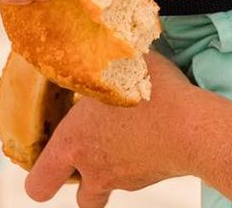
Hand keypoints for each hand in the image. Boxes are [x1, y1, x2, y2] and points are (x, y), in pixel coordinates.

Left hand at [26, 52, 196, 207]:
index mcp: (73, 143)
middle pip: (79, 197)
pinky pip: (138, 174)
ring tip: (125, 137)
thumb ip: (103, 60)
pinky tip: (152, 129)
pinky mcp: (151, 178)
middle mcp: (94, 168)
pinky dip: (140, 158)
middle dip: (82, 179)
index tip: (52, 155)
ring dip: (111, 170)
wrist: (192, 128)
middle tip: (92, 150)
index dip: (41, 176)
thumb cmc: (150, 93)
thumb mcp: (119, 64)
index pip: (38, 185)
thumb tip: (98, 40)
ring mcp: (124, 178)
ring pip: (109, 188)